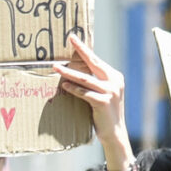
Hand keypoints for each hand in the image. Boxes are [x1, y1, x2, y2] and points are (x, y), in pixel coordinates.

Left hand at [55, 36, 129, 159]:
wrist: (115, 132)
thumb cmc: (104, 113)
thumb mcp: (103, 93)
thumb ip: (94, 82)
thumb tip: (74, 70)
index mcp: (115, 76)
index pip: (96, 60)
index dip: (84, 49)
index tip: (73, 38)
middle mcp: (114, 82)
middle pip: (93, 62)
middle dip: (80, 50)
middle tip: (69, 40)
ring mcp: (110, 92)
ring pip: (85, 78)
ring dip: (69, 72)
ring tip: (56, 67)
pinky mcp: (103, 102)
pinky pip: (84, 93)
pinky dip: (73, 89)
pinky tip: (64, 86)